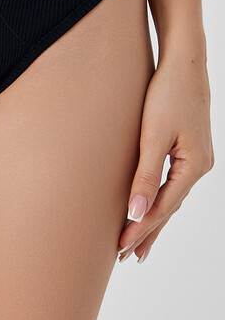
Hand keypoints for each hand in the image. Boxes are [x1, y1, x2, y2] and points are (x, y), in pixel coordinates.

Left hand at [117, 49, 214, 263]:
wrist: (184, 62)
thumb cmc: (167, 94)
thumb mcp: (153, 136)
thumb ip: (144, 176)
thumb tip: (136, 212)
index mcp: (194, 166)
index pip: (163, 207)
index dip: (141, 229)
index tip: (120, 248)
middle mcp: (199, 166)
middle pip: (170, 208)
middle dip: (147, 232)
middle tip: (126, 257)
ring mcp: (196, 158)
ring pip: (171, 198)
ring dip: (153, 220)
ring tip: (137, 244)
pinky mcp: (188, 149)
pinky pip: (172, 184)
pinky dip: (159, 200)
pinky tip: (150, 208)